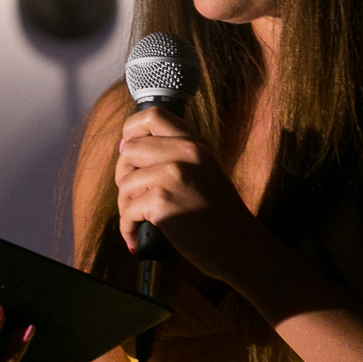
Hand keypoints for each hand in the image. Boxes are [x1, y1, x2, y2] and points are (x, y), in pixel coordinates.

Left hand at [115, 105, 266, 281]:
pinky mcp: (164, 203)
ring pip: (125, 182)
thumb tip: (124, 145)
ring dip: (125, 205)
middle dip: (122, 174)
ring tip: (137, 220)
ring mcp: (174, 176)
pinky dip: (127, 228)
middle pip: (129, 149)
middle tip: (132, 195)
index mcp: (195, 143)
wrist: (240, 246)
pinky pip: (128, 211)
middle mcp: (186, 153)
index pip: (153, 115)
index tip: (128, 149)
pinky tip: (136, 237)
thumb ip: (172, 155)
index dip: (132, 130)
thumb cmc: (219, 214)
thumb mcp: (204, 170)